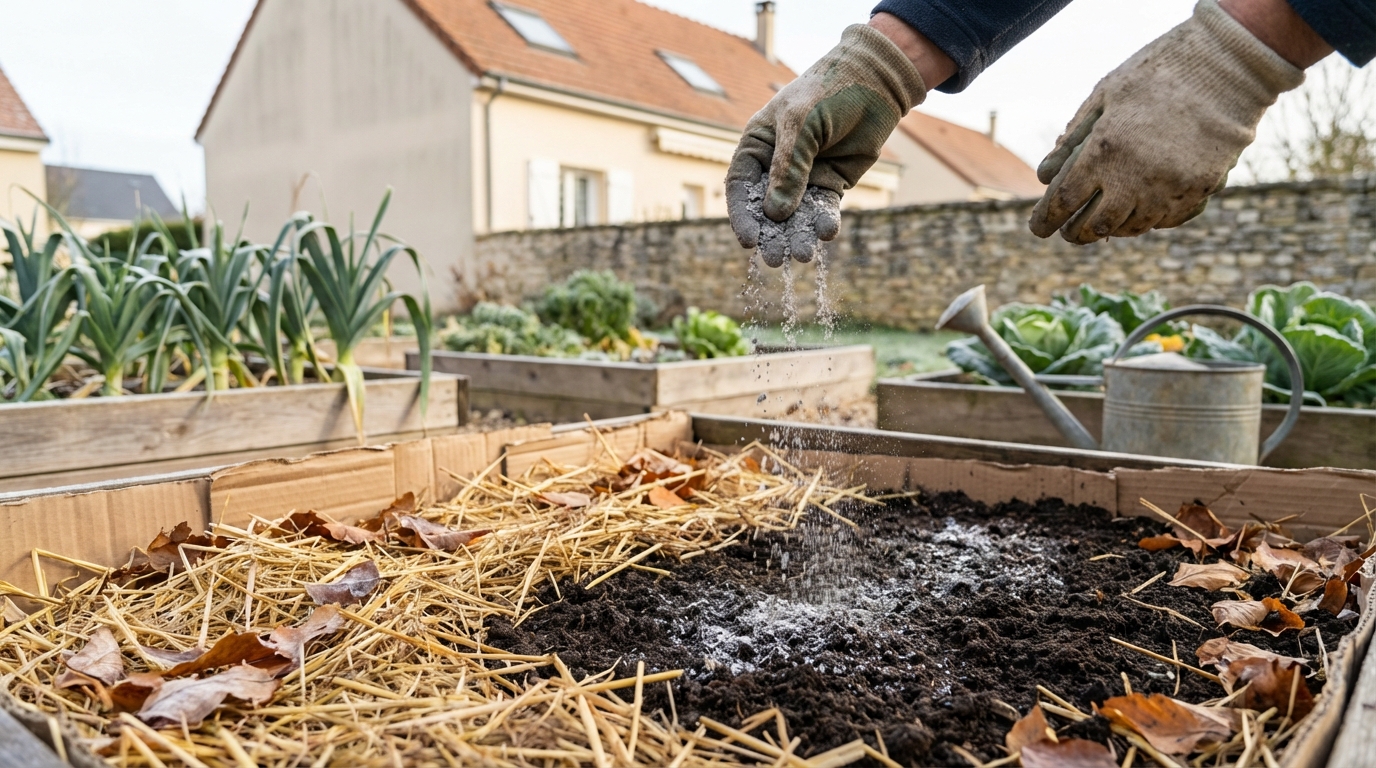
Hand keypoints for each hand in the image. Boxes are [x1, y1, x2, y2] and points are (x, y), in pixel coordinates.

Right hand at [727, 24, 926, 265]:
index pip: (741, 187)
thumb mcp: (801, 124)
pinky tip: (828, 233)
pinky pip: (823, 209)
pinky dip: (824, 223)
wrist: (875, 81)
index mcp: (757, 146)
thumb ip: (788, 168)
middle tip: (777, 259)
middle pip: (767, 209)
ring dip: (799, 235)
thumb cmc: (828, 92)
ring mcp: (804, 177)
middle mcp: (777, 165)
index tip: (749, 241)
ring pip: (796, 215)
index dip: (743, 216)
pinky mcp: (831, 183)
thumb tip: (775, 214)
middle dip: (772, 235)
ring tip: (805, 255)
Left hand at [1028, 0, 1303, 244]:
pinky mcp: (1198, 191)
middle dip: (1076, 232)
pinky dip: (1145, 220)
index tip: (1038, 228)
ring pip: (1130, 227)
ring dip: (1111, 229)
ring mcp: (1169, 188)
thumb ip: (1075, 135)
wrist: (1227, 67)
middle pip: (1095, 225)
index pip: (1063, 201)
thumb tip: (1047, 174)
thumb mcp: (1105, 94)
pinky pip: (1164, 220)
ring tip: (1101, 223)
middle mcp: (1134, 178)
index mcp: (1103, 151)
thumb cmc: (1158, 74)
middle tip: (1068, 231)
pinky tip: (1136, 212)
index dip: (1046, 220)